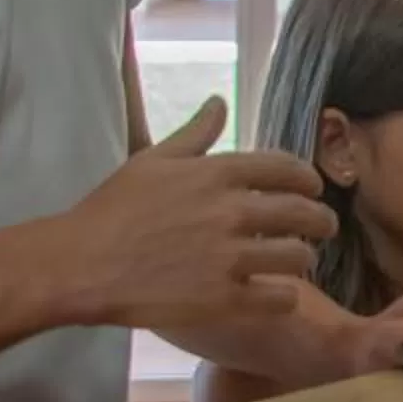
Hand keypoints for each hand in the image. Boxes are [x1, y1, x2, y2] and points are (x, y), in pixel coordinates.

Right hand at [50, 98, 334, 330]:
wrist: (80, 265)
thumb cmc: (113, 210)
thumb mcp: (152, 160)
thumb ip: (195, 134)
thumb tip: (220, 101)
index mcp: (216, 173)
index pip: (287, 168)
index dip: (308, 179)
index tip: (313, 189)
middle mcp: (231, 211)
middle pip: (304, 213)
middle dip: (321, 221)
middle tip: (322, 228)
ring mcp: (228, 258)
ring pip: (299, 257)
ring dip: (305, 259)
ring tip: (298, 262)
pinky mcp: (223, 299)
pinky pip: (280, 297)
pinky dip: (286, 296)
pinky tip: (278, 293)